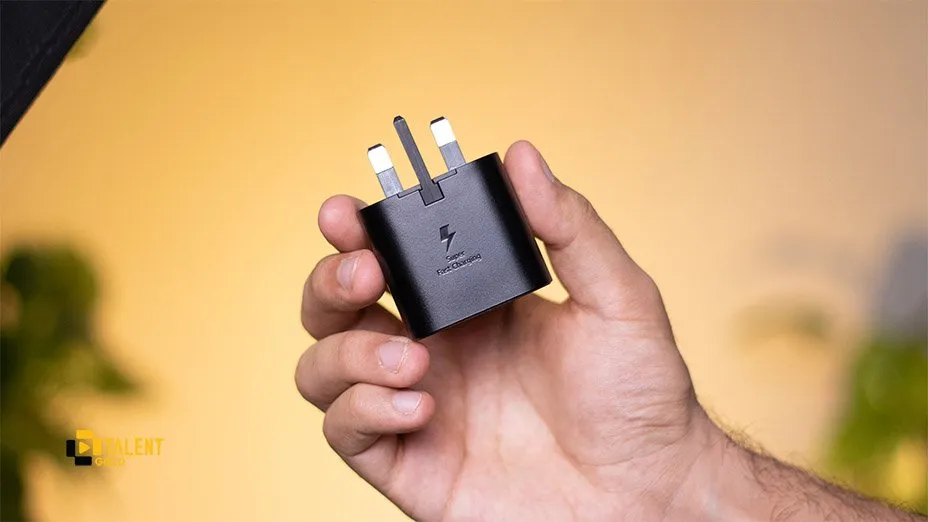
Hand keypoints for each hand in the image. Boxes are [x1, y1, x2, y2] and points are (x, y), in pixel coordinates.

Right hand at [295, 141, 712, 520]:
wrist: (649, 489)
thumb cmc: (639, 396)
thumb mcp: (616, 296)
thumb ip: (568, 225)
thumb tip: (524, 156)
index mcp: (469, 305)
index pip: (390, 258)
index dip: (355, 232)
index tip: (347, 211)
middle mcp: (433, 350)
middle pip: (336, 307)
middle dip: (331, 280)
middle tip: (368, 274)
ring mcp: (415, 405)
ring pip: (322, 369)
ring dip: (349, 351)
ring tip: (414, 357)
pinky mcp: (409, 463)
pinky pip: (345, 431)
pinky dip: (365, 409)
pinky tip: (423, 405)